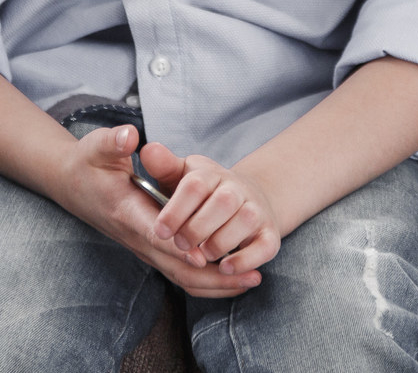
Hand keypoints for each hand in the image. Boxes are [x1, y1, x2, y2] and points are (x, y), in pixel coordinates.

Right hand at [48, 125, 260, 297]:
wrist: (73, 185)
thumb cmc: (89, 164)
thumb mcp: (96, 147)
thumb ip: (114, 142)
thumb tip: (130, 137)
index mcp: (126, 211)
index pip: (156, 234)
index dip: (180, 245)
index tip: (205, 255)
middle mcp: (137, 236)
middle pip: (175, 266)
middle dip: (213, 275)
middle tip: (251, 276)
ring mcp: (144, 247)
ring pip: (180, 276)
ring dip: (215, 283)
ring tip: (253, 280)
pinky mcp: (151, 249)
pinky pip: (179, 273)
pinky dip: (206, 280)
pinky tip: (234, 279)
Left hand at [141, 142, 282, 279]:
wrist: (248, 200)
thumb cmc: (205, 193)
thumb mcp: (182, 175)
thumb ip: (164, 166)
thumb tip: (148, 150)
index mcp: (212, 174)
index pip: (196, 185)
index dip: (176, 209)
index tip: (160, 230)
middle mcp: (237, 190)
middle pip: (222, 202)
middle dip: (197, 228)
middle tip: (180, 244)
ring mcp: (256, 211)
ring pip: (245, 221)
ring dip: (220, 242)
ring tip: (202, 254)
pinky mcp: (269, 235)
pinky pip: (264, 247)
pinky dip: (246, 260)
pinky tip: (225, 267)